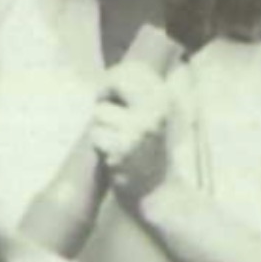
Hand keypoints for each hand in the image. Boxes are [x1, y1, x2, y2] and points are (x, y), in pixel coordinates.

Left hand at [89, 60, 173, 206]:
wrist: (158, 193)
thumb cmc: (147, 151)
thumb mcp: (151, 116)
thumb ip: (134, 95)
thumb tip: (109, 75)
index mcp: (165, 99)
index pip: (131, 69)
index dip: (113, 80)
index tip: (112, 95)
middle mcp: (156, 111)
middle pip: (113, 82)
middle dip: (104, 96)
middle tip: (108, 115)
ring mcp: (140, 129)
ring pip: (99, 113)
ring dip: (102, 129)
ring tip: (119, 144)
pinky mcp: (124, 148)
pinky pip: (95, 136)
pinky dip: (100, 148)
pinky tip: (115, 157)